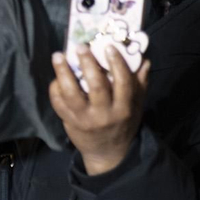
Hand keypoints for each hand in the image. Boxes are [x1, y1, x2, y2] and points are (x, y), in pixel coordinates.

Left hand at [49, 45, 148, 176]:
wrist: (108, 153)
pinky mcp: (70, 122)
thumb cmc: (123, 123)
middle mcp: (105, 114)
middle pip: (96, 86)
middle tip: (80, 46)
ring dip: (63, 73)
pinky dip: (55, 88)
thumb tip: (144, 60)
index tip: (109, 46)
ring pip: (72, 94)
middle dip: (87, 63)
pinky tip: (56, 77)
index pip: (122, 83)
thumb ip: (139, 83)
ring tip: (58, 56)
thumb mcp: (136, 106)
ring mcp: (85, 119)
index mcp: (124, 108)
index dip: (116, 63)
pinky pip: (59, 103)